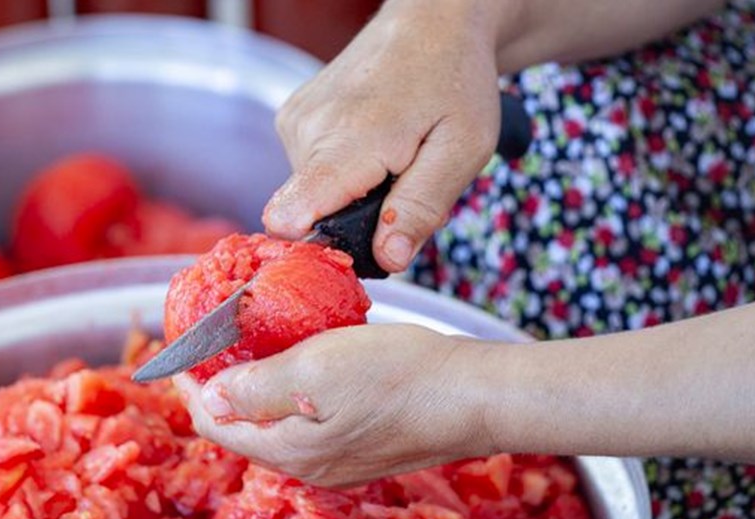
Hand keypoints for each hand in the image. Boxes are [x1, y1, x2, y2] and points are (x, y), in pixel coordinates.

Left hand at [173, 324, 495, 487]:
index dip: (190, 385)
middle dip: (219, 385)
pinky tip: (300, 359)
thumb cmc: (400, 375)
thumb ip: (257, 387)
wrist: (474, 396)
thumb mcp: (316, 369)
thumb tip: (212, 397)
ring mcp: (336, 461)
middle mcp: (307, 465)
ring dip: (254, 386)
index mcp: (288, 450)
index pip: (215, 423)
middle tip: (211, 341)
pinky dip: (288, 391)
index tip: (179, 348)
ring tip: (250, 343)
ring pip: (273, 423)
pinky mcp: (360, 446)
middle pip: (241, 426)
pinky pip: (305, 421)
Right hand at [263, 0, 505, 272]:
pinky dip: (343, 171)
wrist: (432, 21)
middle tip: (406, 183)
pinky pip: (310, 171)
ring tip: (394, 158)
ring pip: (313, 195)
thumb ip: (422, 207)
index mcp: (347, 142)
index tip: (358, 248)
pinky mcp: (291, 119)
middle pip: (313, 216)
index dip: (320, 249)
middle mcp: (307, 131)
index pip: (292, 217)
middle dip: (360, 218)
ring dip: (355, 193)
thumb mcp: (462, 150)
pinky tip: (374, 145)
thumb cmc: (454, 80)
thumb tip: (388, 260)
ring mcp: (294, 122)